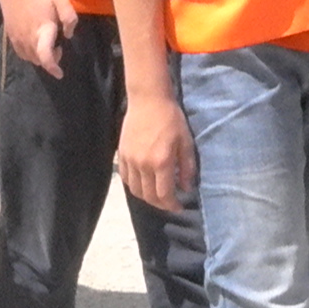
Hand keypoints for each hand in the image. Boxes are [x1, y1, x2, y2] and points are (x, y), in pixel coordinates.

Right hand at [0, 0, 73, 75]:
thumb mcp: (61, 0)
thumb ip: (69, 18)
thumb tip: (69, 35)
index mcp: (42, 30)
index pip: (46, 57)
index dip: (53, 68)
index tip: (60, 74)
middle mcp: (28, 39)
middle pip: (39, 60)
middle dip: (51, 60)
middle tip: (58, 47)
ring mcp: (17, 39)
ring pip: (30, 59)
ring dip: (40, 57)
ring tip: (47, 44)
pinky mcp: (10, 36)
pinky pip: (21, 53)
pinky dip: (30, 55)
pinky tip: (34, 44)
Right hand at [117, 90, 196, 212]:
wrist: (148, 100)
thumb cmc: (171, 119)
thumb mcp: (186, 142)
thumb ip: (187, 168)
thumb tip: (186, 188)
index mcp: (161, 162)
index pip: (164, 195)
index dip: (172, 205)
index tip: (179, 207)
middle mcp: (143, 165)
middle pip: (149, 196)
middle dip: (160, 204)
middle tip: (169, 203)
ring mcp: (130, 160)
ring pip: (135, 190)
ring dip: (146, 197)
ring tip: (156, 194)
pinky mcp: (121, 154)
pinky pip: (125, 178)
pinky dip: (134, 185)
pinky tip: (143, 182)